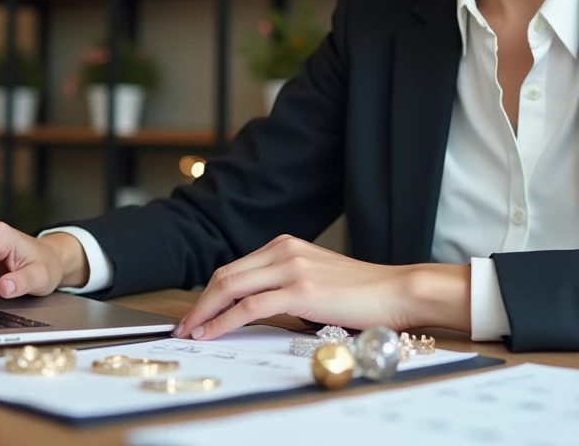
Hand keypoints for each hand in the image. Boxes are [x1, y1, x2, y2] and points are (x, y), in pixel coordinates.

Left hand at [172, 235, 419, 340]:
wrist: (396, 290)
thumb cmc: (362, 292)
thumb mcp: (316, 278)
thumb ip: (285, 284)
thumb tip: (255, 309)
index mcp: (286, 245)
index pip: (235, 268)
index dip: (209, 293)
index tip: (195, 313)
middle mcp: (285, 250)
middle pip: (225, 275)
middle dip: (199, 303)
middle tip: (183, 326)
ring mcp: (292, 268)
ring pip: (231, 288)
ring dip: (204, 313)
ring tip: (190, 333)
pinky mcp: (301, 290)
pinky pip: (250, 307)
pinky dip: (224, 321)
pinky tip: (211, 333)